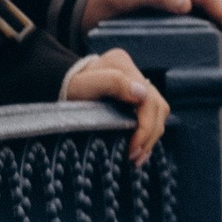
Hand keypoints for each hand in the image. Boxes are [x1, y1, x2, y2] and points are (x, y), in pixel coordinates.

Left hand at [61, 47, 170, 164]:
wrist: (61, 89)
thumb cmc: (68, 89)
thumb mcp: (82, 85)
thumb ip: (111, 82)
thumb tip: (142, 93)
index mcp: (121, 64)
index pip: (147, 98)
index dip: (145, 126)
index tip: (132, 147)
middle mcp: (133, 73)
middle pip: (157, 106)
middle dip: (149, 135)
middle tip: (134, 157)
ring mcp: (137, 85)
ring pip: (159, 112)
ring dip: (151, 137)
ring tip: (137, 157)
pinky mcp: (137, 98)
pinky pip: (153, 116)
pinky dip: (148, 134)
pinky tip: (139, 150)